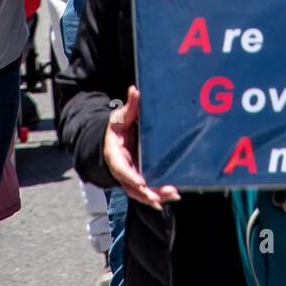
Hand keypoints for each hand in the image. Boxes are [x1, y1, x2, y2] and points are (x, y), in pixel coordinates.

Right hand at [103, 86, 179, 209]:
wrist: (112, 138)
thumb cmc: (116, 127)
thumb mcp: (120, 116)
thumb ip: (129, 106)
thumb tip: (135, 90)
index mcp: (114, 155)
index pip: (121, 169)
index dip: (131, 177)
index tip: (142, 182)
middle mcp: (121, 170)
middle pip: (133, 186)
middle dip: (148, 192)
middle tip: (164, 194)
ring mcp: (130, 176)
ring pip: (141, 192)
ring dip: (157, 195)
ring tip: (174, 194)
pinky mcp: (139, 178)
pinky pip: (147, 191)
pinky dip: (158, 195)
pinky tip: (172, 196)